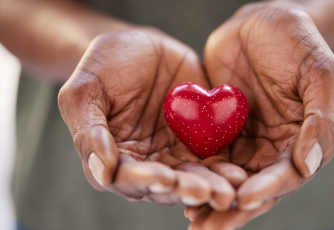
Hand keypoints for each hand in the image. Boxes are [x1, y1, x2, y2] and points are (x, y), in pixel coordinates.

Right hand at [58, 28, 246, 210]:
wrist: (139, 46)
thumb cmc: (104, 66)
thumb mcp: (84, 91)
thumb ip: (89, 131)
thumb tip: (102, 173)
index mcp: (113, 158)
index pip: (127, 178)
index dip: (145, 180)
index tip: (164, 178)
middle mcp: (145, 163)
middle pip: (165, 185)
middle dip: (185, 189)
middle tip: (205, 192)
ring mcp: (174, 154)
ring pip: (193, 177)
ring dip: (211, 186)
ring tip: (227, 190)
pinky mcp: (198, 141)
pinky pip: (213, 158)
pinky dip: (225, 168)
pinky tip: (239, 174)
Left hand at [188, 2, 333, 228]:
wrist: (262, 21)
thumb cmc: (298, 41)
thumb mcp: (320, 73)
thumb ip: (322, 119)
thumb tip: (309, 164)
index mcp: (305, 141)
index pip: (288, 174)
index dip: (268, 188)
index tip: (243, 198)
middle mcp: (275, 148)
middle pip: (256, 186)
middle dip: (234, 208)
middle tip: (208, 227)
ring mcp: (248, 142)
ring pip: (231, 179)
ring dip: (212, 199)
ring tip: (191, 218)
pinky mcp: (222, 131)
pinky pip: (210, 157)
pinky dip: (198, 174)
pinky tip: (179, 185)